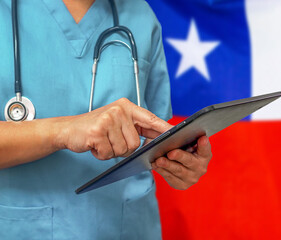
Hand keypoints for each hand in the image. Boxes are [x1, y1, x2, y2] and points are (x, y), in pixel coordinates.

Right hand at [57, 98, 171, 159]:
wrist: (68, 129)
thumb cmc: (96, 128)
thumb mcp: (118, 122)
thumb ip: (136, 129)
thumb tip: (157, 140)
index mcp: (126, 107)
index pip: (150, 118)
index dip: (163, 128)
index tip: (175, 133)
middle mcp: (119, 110)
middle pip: (135, 143)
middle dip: (123, 149)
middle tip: (110, 141)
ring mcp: (108, 119)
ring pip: (124, 150)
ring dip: (112, 152)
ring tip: (102, 142)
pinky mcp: (97, 131)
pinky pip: (109, 153)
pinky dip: (101, 154)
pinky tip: (94, 145)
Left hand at [152, 136, 211, 189]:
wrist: (180, 164)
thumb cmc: (183, 149)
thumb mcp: (186, 141)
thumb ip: (184, 136)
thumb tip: (172, 131)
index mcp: (205, 154)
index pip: (205, 148)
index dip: (204, 144)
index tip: (202, 138)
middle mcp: (201, 168)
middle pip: (189, 161)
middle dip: (179, 156)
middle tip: (170, 153)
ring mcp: (192, 178)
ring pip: (178, 171)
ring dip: (167, 165)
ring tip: (158, 160)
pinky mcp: (182, 185)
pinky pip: (170, 178)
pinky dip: (162, 171)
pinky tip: (155, 165)